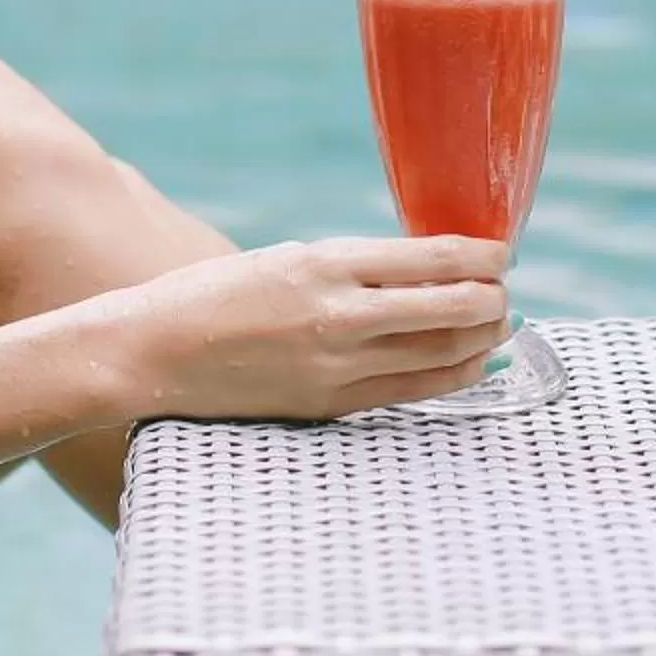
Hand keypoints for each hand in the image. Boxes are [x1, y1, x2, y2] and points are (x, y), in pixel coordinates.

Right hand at [100, 236, 511, 421]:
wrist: (150, 353)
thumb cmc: (213, 296)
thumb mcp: (285, 260)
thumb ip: (348, 269)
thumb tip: (420, 273)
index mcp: (324, 264)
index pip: (431, 258)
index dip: (481, 256)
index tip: (502, 251)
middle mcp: (337, 314)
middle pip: (449, 308)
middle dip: (491, 298)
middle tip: (505, 289)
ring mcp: (335, 366)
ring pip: (439, 354)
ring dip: (480, 338)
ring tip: (498, 323)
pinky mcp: (327, 404)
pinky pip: (408, 391)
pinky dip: (450, 374)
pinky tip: (469, 363)